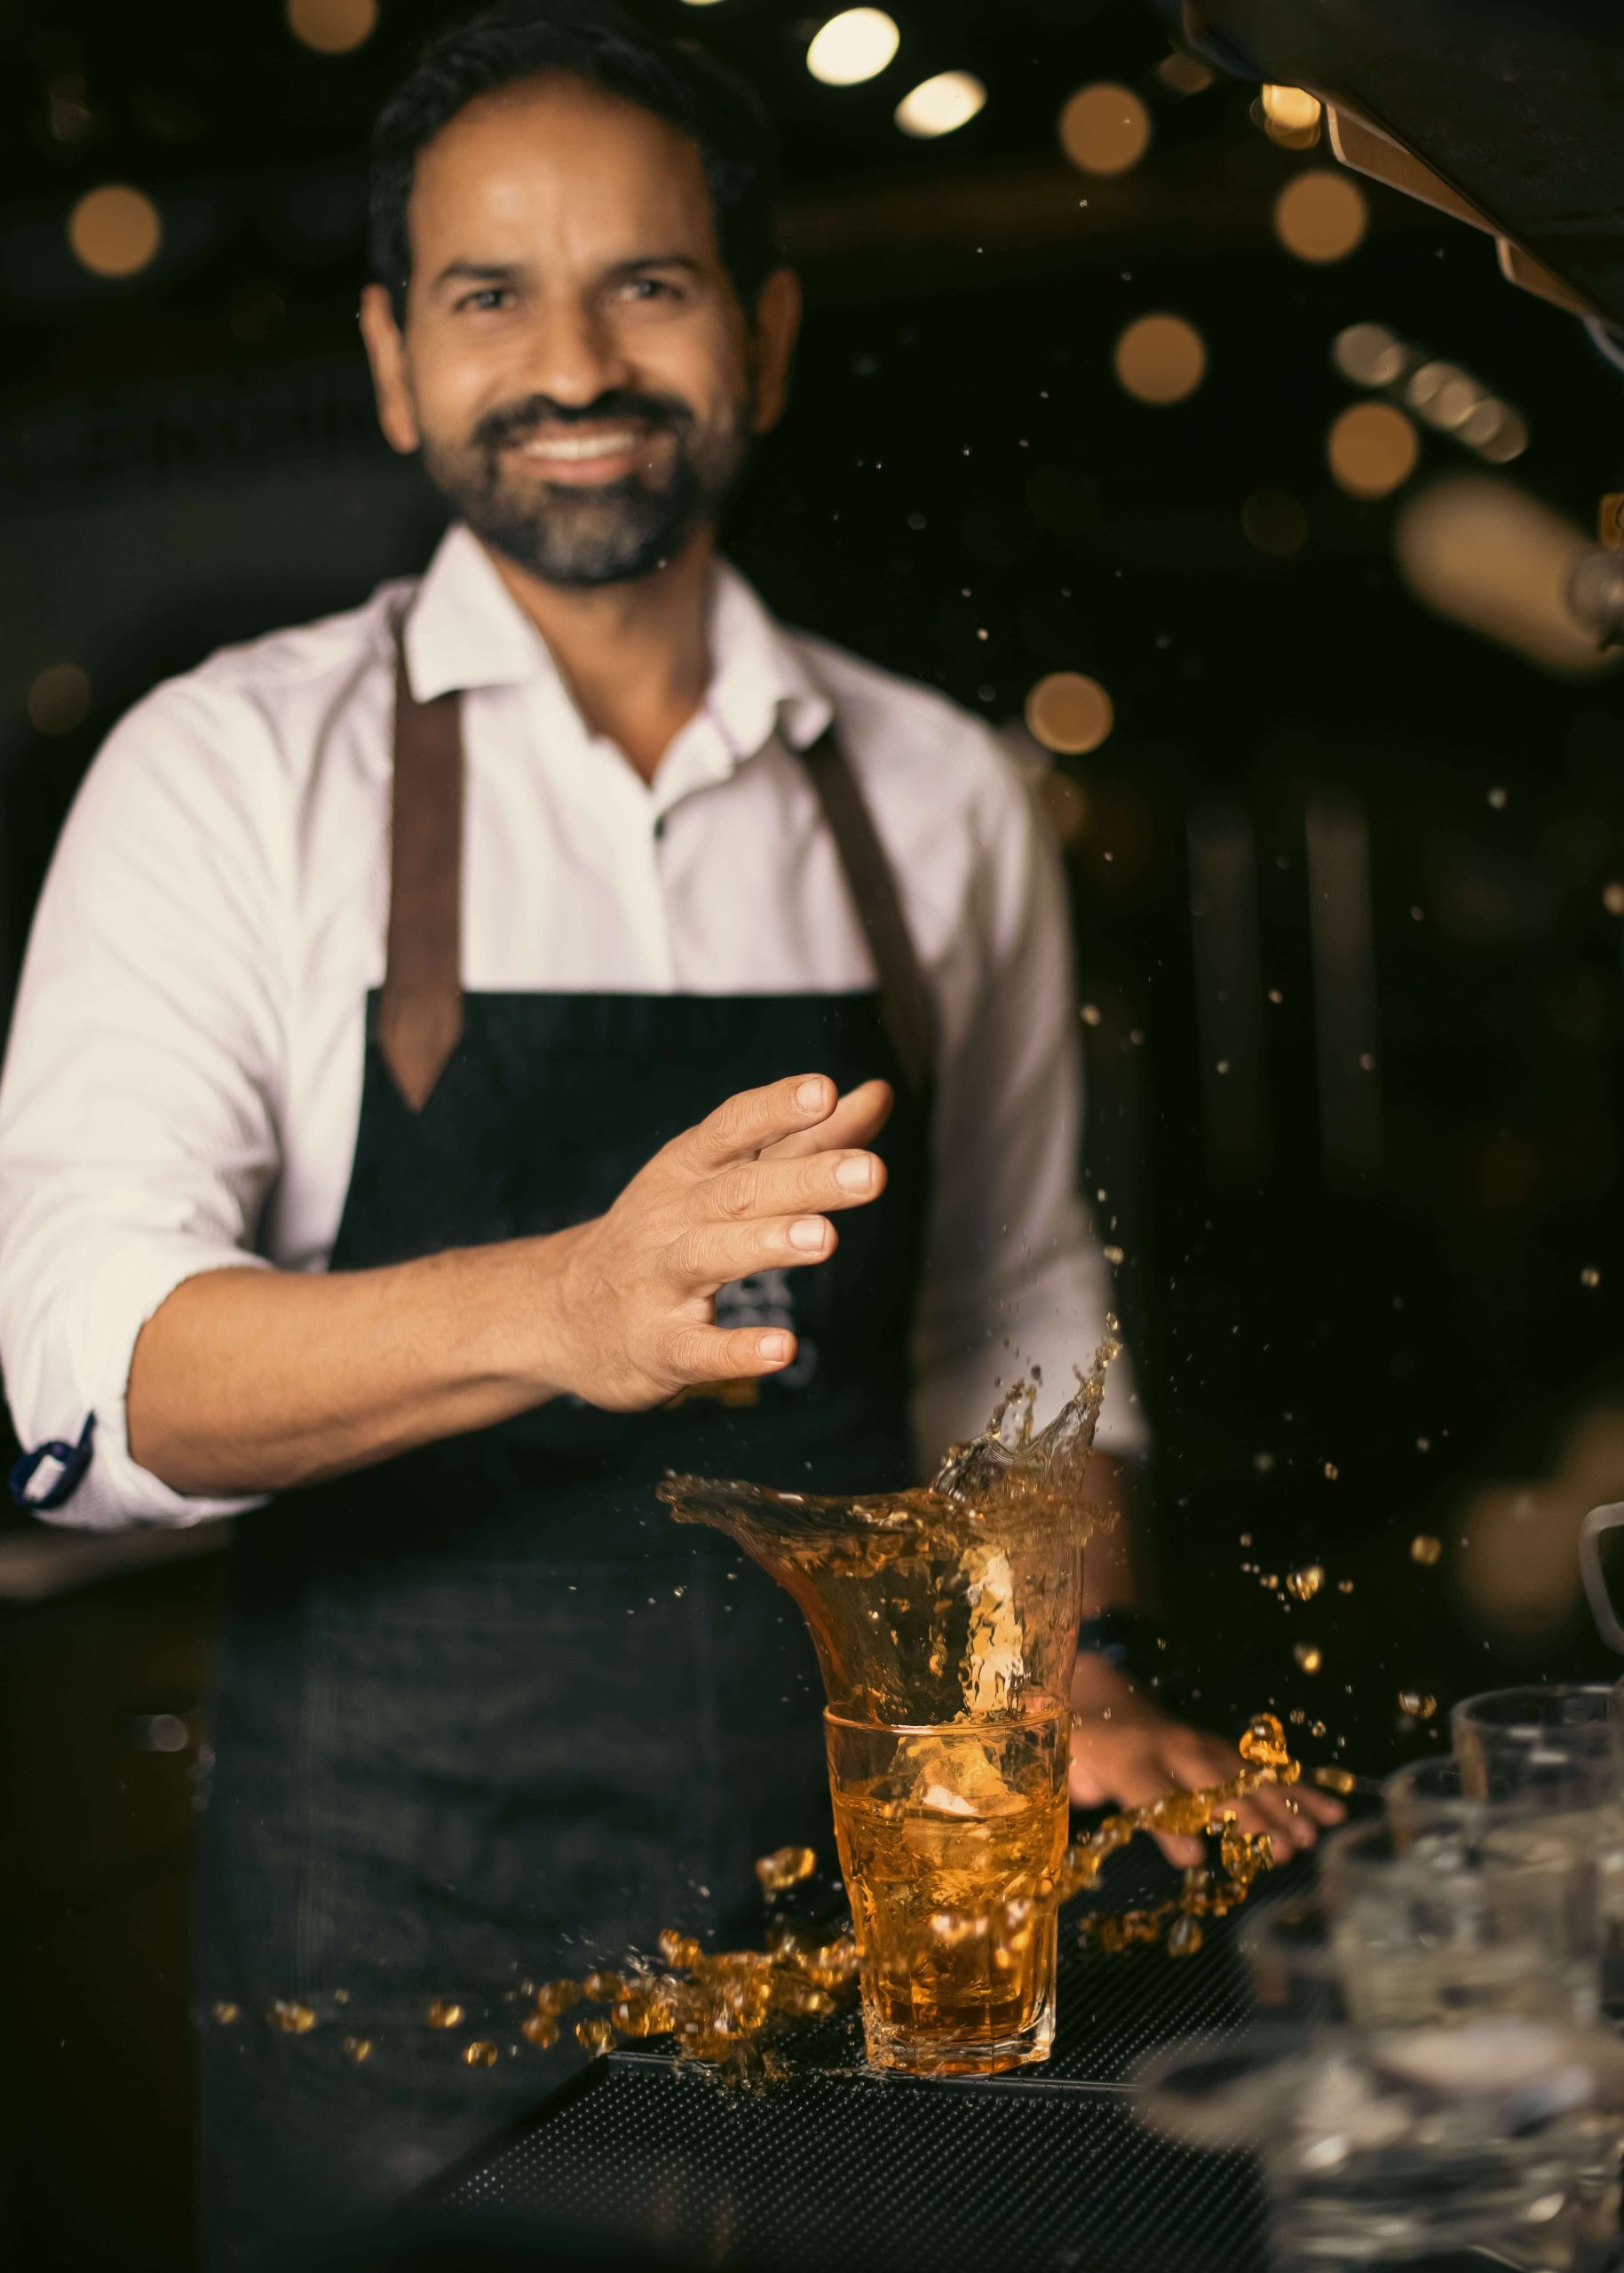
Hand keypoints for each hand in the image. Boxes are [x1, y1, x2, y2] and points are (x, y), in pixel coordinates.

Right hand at [541, 1073, 891, 1411]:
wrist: (563, 1313)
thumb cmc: (665, 1233)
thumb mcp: (721, 1177)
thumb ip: (804, 1141)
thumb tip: (879, 1094)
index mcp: (688, 1170)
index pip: (731, 1128)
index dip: (775, 1108)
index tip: (824, 1090)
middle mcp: (671, 1217)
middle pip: (739, 1191)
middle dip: (805, 1179)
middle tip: (869, 1172)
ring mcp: (658, 1281)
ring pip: (710, 1256)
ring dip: (766, 1244)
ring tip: (824, 1239)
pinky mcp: (656, 1346)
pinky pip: (695, 1349)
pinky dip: (736, 1350)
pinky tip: (781, 1349)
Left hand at [1068, 1653, 1345, 1867]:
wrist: (1101, 1688)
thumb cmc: (1084, 1741)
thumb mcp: (1068, 1766)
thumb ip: (1087, 1788)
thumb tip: (1116, 1813)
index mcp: (1126, 1758)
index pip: (1150, 1792)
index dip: (1170, 1826)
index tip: (1194, 1858)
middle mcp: (1171, 1749)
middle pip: (1215, 1785)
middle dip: (1250, 1818)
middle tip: (1284, 1851)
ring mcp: (1201, 1745)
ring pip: (1248, 1777)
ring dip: (1283, 1807)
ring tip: (1312, 1837)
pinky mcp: (1221, 1749)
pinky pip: (1262, 1770)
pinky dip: (1298, 1788)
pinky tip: (1329, 1808)